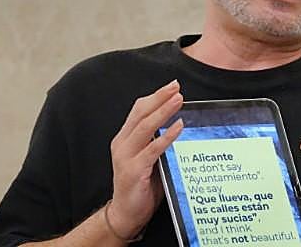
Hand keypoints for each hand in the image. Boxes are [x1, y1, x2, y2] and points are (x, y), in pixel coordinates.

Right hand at [105, 80, 184, 239]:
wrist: (126, 214)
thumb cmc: (141, 188)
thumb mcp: (148, 160)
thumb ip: (155, 144)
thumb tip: (177, 126)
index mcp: (124, 139)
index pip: (138, 110)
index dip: (155, 97)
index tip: (171, 87)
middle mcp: (122, 143)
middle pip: (141, 113)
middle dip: (160, 98)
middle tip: (176, 87)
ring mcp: (126, 156)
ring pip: (145, 127)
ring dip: (163, 111)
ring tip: (178, 100)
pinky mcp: (134, 170)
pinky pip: (152, 149)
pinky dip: (166, 136)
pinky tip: (178, 126)